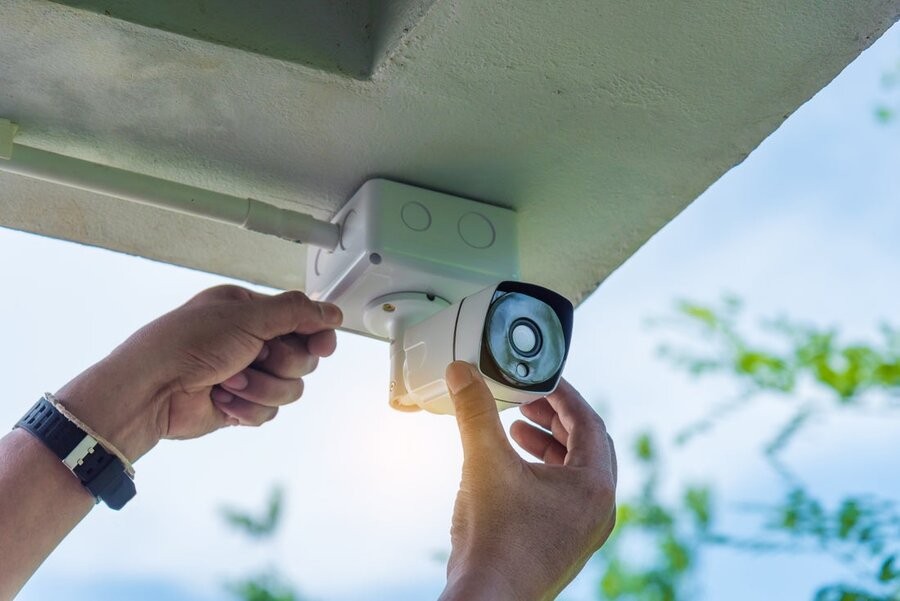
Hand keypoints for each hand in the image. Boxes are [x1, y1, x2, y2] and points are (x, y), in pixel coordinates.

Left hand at [55, 285, 341, 460]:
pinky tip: (222, 399)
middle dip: (280, 363)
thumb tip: (332, 312)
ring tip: (229, 382)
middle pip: (303, 358)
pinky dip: (248, 407)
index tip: (322, 346)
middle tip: (254, 357)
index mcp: (250, 311)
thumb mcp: (246, 317)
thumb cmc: (186, 344)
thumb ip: (296, 313)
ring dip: (261, 387)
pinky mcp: (242, 405)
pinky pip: (270, 411)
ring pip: (290, 388)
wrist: (152, 391)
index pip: (303, 321)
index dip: (317, 335)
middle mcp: (251, 340)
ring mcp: (248, 374)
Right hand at [439, 362, 616, 600]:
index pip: (588, 421)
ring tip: (515, 430)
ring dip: (548, 445)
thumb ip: (475, 412)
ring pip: (576, 471)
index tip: (541, 379)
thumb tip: (462, 372)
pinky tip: (511, 468)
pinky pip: (565, 495)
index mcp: (594, 485)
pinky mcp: (566, 543)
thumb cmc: (496, 538)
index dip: (563, 395)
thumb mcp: (485, 462)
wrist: (488, 599)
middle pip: (587, 445)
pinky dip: (543, 472)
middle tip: (527, 402)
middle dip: (555, 419)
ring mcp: (584, 530)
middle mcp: (598, 508)